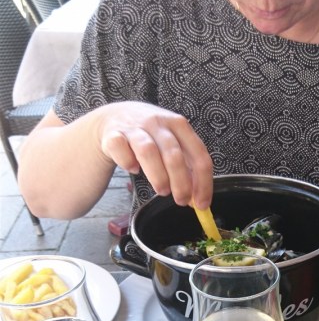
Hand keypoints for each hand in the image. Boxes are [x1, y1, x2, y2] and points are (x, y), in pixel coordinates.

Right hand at [98, 101, 213, 208]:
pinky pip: (120, 149)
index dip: (203, 182)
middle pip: (174, 155)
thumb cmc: (149, 134)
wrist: (114, 117)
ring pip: (148, 152)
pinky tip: (133, 170)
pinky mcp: (113, 134)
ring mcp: (134, 127)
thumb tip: (197, 198)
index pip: (199, 154)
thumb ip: (186, 167)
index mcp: (178, 125)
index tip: (202, 203)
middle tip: (181, 201)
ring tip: (162, 190)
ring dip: (158, 176)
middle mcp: (158, 123)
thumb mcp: (172, 143)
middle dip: (181, 183)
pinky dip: (127, 162)